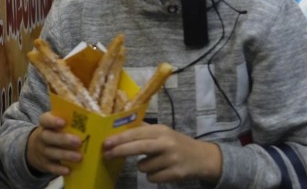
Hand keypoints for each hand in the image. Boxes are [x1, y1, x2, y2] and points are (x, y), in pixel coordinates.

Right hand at [26, 112, 82, 175]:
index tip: (63, 122)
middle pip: (49, 137)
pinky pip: (50, 167)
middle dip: (64, 140)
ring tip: (79, 157)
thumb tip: (91, 111)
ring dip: (65, 155)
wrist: (36, 147)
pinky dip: (59, 169)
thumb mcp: (59, 121)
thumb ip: (71, 118)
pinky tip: (68, 170)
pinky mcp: (43, 163)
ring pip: (51, 153)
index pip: (45, 120)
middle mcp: (41, 136)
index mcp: (45, 123)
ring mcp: (41, 151)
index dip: (53, 121)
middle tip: (78, 142)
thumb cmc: (56, 131)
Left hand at [103, 123, 221, 183]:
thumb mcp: (163, 133)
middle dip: (121, 151)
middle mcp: (166, 142)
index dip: (120, 138)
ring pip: (143, 167)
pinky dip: (153, 176)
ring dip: (144, 167)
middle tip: (107, 154)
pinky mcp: (174, 173)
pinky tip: (162, 170)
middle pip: (138, 147)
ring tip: (156, 163)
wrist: (201, 157)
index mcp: (162, 130)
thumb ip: (144, 131)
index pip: (137, 133)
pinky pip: (151, 178)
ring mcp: (171, 158)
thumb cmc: (177, 144)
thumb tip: (120, 129)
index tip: (105, 143)